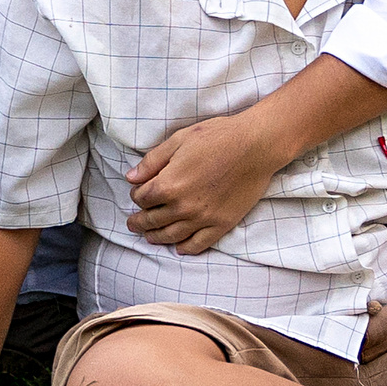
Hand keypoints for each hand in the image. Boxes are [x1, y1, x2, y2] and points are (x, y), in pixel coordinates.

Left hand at [125, 113, 285, 253]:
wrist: (256, 146)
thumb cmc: (217, 137)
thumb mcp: (178, 140)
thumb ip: (152, 161)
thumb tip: (131, 177)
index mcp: (169, 184)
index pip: (142, 198)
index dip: (136, 196)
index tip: (137, 194)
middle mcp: (183, 206)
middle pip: (153, 220)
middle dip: (139, 222)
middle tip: (132, 224)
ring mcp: (203, 218)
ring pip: (172, 235)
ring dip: (157, 237)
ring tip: (149, 237)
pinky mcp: (222, 224)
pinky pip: (199, 243)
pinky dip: (186, 248)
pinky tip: (179, 248)